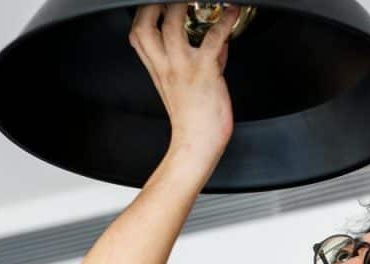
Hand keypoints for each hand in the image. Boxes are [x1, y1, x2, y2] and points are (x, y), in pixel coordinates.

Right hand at [129, 3, 238, 157]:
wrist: (197, 143)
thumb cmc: (193, 119)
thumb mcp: (188, 87)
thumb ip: (203, 59)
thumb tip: (218, 42)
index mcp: (158, 69)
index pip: (137, 35)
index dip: (143, 15)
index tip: (154, 5)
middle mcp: (166, 65)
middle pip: (144, 26)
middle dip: (154, 5)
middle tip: (169, 0)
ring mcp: (183, 66)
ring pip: (172, 25)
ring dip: (181, 5)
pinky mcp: (205, 70)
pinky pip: (213, 38)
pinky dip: (225, 21)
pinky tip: (232, 12)